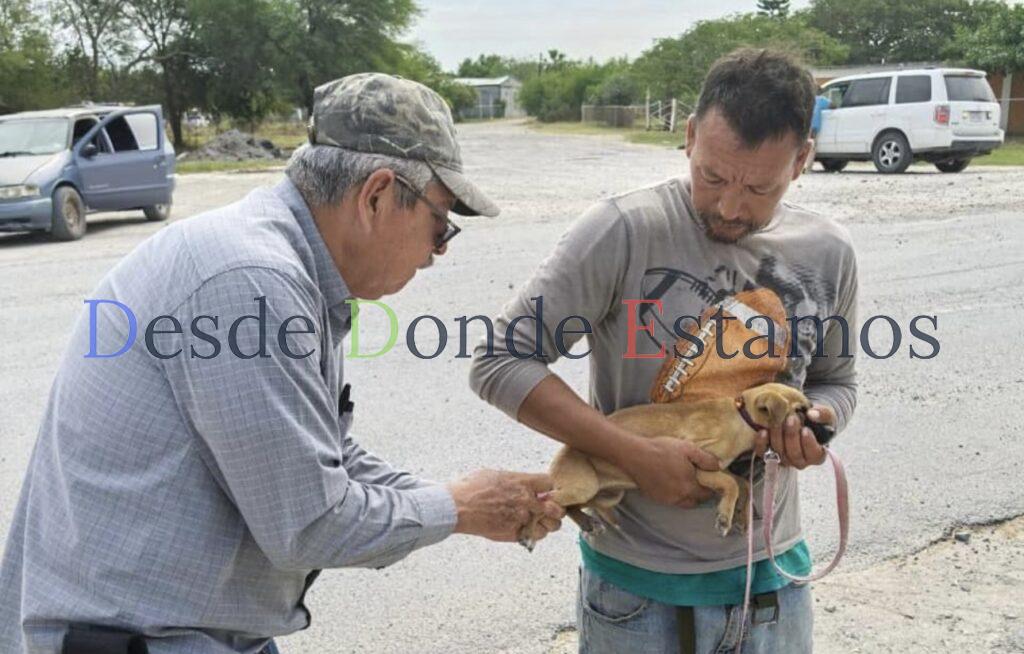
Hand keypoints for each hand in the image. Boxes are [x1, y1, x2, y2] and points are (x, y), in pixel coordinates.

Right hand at [447, 470, 564, 541]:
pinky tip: (529, 528)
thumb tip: (525, 483)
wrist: (457, 507)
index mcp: (522, 482)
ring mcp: (522, 519)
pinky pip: (537, 536)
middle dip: (556, 508)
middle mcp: (526, 501)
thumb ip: (516, 480)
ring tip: (541, 520)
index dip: (550, 488)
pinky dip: (536, 533)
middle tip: (550, 508)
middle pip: (557, 508)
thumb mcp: (496, 475)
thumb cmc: (471, 488)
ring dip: (548, 523)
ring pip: (551, 525)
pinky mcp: (515, 534)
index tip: (547, 491)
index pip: (551, 483)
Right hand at [622, 437, 718, 507]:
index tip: (708, 478)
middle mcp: (678, 497)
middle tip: (695, 479)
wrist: (635, 455)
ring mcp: (666, 499)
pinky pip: (670, 500)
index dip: (710, 486)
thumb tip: (718, 467)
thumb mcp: (688, 449)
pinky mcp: (655, 498)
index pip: (707, 494)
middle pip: (695, 501)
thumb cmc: (661, 450)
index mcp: (689, 487)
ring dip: (685, 494)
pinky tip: (669, 481)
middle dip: (698, 492)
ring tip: (682, 479)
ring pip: (682, 502)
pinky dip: (673, 494)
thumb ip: (706, 459)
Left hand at [754, 404, 834, 468]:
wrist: (801, 419)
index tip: (805, 429)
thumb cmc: (816, 421)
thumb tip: (812, 414)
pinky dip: (762, 442)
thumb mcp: (826, 415)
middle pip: (794, 454)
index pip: (814, 455)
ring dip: (778, 435)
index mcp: (817, 455)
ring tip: (779, 419)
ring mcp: (783, 459)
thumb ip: (823, 414)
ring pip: (779, 452)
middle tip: (791, 419)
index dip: (808, 443)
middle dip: (791, 436)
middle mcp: (800, 461)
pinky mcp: (768, 454)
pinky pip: (763, 452)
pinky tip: (763, 431)